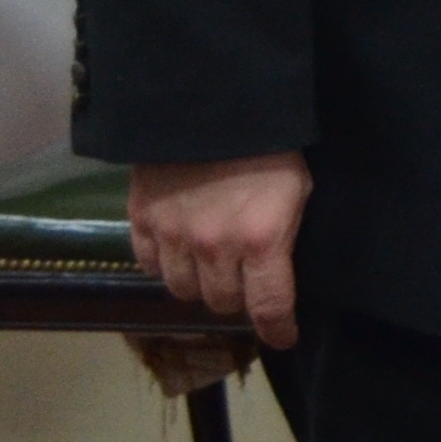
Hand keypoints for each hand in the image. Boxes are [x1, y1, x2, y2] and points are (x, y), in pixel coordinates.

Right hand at [125, 154, 312, 350]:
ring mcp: (172, 235)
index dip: (277, 329)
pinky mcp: (141, 220)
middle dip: (238, 296)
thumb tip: (281, 274)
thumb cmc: (270, 145)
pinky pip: (149, 265)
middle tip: (245, 279)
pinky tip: (179, 248)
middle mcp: (213, 247)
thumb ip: (286, 236)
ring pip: (183, 290)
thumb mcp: (299, 189)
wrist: (213, 104)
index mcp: (261, 239)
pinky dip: (165, 264)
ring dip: (200, 283)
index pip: (268, 306)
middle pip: (222, 302)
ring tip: (211, 263)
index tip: (282, 337)